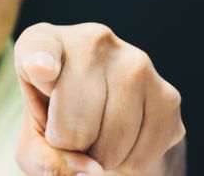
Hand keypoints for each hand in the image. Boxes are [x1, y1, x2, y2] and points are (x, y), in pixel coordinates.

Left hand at [13, 23, 184, 175]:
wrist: (104, 117)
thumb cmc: (57, 123)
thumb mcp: (35, 141)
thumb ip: (47, 158)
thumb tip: (92, 170)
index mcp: (45, 42)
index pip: (40, 48)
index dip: (40, 62)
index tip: (40, 69)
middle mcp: (92, 40)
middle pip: (76, 120)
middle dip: (71, 145)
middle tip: (71, 134)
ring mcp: (134, 62)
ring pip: (113, 140)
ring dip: (101, 157)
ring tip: (95, 136)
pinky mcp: (167, 94)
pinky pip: (143, 153)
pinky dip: (129, 164)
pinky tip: (120, 142)